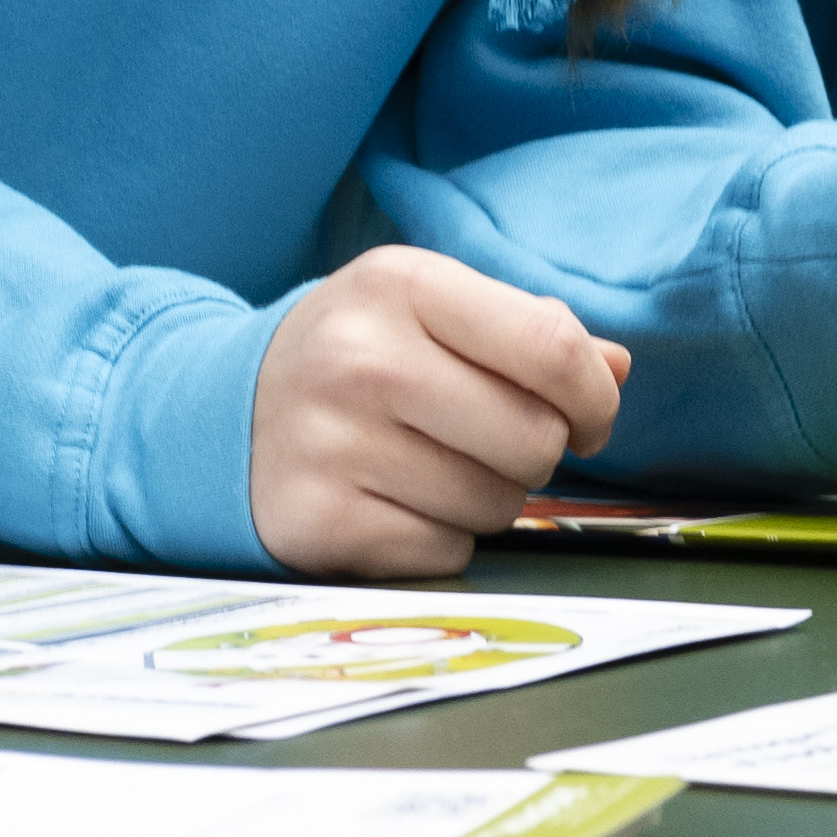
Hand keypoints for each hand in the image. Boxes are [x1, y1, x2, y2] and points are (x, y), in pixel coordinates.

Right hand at [251, 248, 630, 577]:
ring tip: (433, 466)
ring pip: (495, 505)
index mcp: (401, 285)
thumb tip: (615, 370)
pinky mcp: (320, 521)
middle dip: (537, 452)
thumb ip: (525, 331)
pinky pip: (446, 551)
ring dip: (487, 499)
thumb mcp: (426, 310)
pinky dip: (440, 538)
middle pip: (534, 438)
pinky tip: (396, 502)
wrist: (220, 412)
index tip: (589, 419)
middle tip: (495, 444)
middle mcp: (362, 360)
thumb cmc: (354, 355)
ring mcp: (334, 444)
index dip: (593, 397)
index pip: (551, 346)